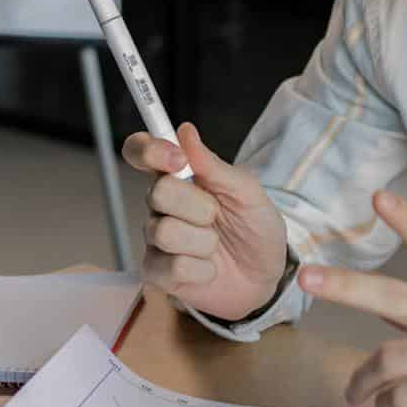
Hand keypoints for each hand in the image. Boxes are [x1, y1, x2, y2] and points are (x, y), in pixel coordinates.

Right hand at [121, 123, 289, 322]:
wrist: (266, 275)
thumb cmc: (255, 228)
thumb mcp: (249, 193)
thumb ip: (215, 165)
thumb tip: (185, 131)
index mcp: (178, 177)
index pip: (141, 152)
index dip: (150, 150)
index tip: (178, 159)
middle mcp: (160, 205)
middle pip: (157, 192)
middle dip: (197, 205)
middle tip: (216, 216)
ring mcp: (156, 239)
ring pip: (164, 231)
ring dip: (203, 241)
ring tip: (215, 246)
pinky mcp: (158, 273)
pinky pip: (171, 267)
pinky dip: (202, 269)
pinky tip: (209, 269)